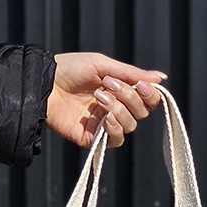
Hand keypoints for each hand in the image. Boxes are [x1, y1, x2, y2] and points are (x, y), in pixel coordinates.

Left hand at [46, 52, 165, 148]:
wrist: (45, 84)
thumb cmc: (71, 69)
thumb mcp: (103, 65)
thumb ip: (132, 74)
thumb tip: (162, 78)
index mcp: (121, 90)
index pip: (147, 99)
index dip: (150, 94)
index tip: (141, 85)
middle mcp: (116, 108)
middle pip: (141, 112)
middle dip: (129, 97)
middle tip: (109, 84)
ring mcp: (105, 124)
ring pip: (130, 125)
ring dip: (118, 109)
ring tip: (98, 96)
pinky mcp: (94, 138)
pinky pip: (116, 140)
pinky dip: (115, 129)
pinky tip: (105, 118)